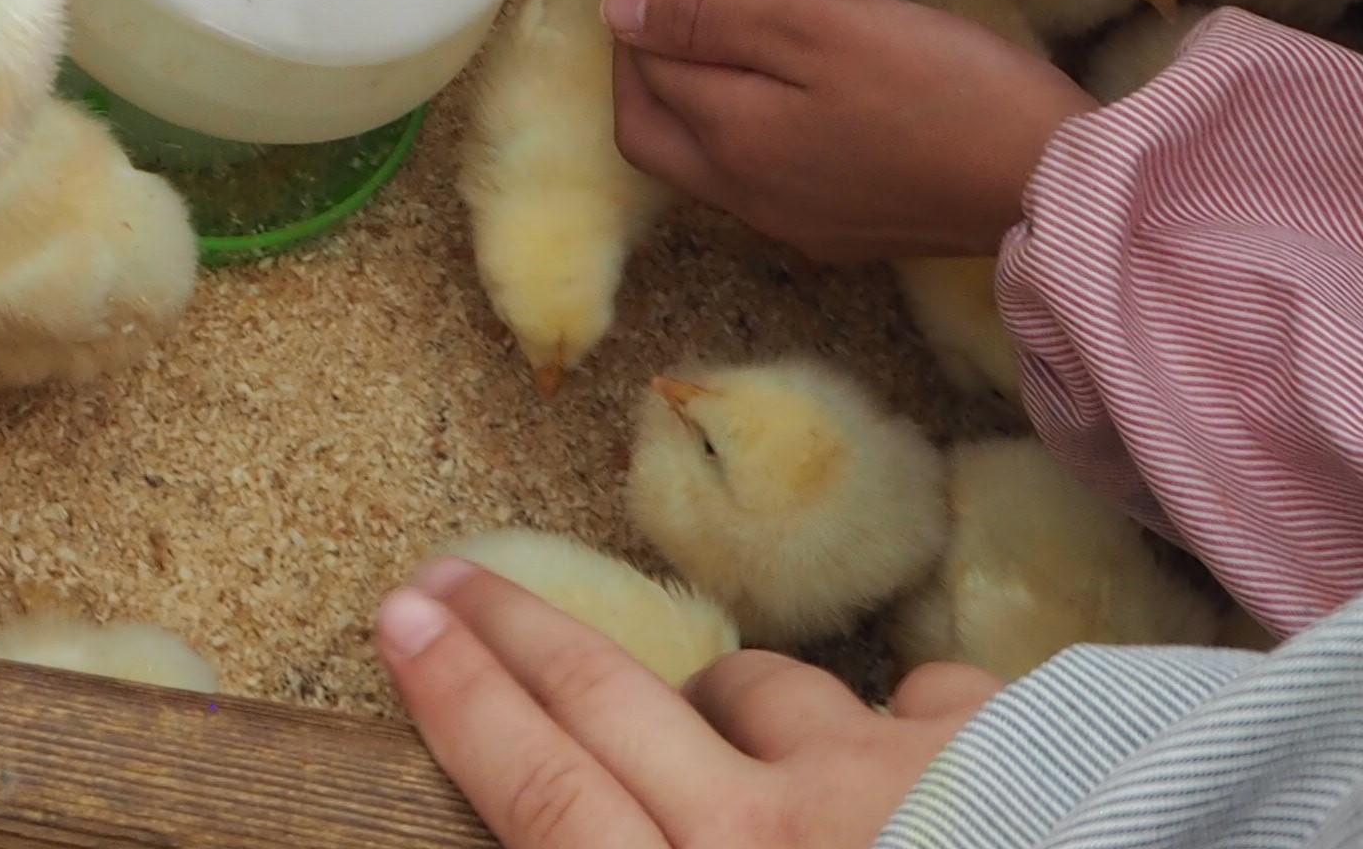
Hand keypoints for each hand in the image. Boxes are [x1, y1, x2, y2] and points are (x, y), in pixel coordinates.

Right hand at [379, 556, 996, 848]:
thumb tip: (603, 821)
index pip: (543, 791)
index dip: (461, 701)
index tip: (399, 620)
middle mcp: (769, 833)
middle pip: (608, 702)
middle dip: (515, 631)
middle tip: (450, 574)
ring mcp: (884, 777)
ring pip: (761, 690)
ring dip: (734, 706)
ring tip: (732, 727)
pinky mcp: (997, 746)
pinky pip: (910, 694)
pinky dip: (899, 722)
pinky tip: (916, 750)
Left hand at [605, 0, 1090, 260]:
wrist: (1052, 180)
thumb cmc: (940, 87)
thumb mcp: (817, 27)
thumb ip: (709, 21)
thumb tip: (615, 11)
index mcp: (728, 145)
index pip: (639, 76)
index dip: (638, 16)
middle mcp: (746, 200)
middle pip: (651, 133)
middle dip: (646, 70)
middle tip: (678, 6)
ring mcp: (795, 225)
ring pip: (702, 161)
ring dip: (695, 101)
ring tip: (730, 37)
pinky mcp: (841, 236)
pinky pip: (758, 183)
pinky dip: (744, 133)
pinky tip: (784, 92)